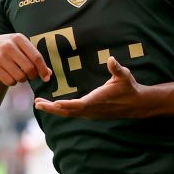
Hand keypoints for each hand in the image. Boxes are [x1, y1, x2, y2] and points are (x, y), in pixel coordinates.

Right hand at [0, 33, 51, 86]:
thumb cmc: (8, 47)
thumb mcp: (20, 47)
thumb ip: (34, 58)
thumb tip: (49, 74)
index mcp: (18, 38)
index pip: (36, 56)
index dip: (43, 69)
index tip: (46, 78)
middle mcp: (9, 46)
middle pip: (29, 68)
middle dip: (32, 75)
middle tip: (30, 75)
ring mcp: (0, 56)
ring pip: (20, 76)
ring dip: (22, 79)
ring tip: (18, 75)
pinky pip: (10, 81)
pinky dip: (13, 82)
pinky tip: (10, 77)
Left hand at [34, 57, 159, 119]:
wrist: (136, 103)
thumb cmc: (129, 87)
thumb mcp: (124, 75)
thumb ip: (116, 68)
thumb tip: (111, 59)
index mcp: (98, 100)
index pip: (79, 104)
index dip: (66, 104)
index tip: (54, 103)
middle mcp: (92, 109)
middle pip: (68, 112)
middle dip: (52, 108)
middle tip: (37, 103)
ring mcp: (91, 113)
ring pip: (69, 114)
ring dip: (54, 109)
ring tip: (39, 103)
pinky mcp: (90, 113)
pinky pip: (73, 113)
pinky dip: (61, 110)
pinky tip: (53, 106)